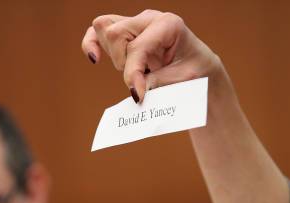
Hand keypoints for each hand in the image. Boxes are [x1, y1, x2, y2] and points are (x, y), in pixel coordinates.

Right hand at [81, 10, 221, 102]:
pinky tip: (95, 59)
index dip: (133, 74)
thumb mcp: (182, 79)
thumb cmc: (194, 71)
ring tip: (129, 69)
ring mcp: (135, 23)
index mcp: (168, 24)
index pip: (137, 47)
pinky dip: (91, 43)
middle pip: (115, 32)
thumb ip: (158, 82)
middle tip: (140, 79)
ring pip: (104, 28)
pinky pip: (97, 31)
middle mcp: (149, 18)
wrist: (198, 67)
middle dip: (122, 62)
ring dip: (112, 55)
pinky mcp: (125, 33)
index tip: (138, 96)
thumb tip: (135, 88)